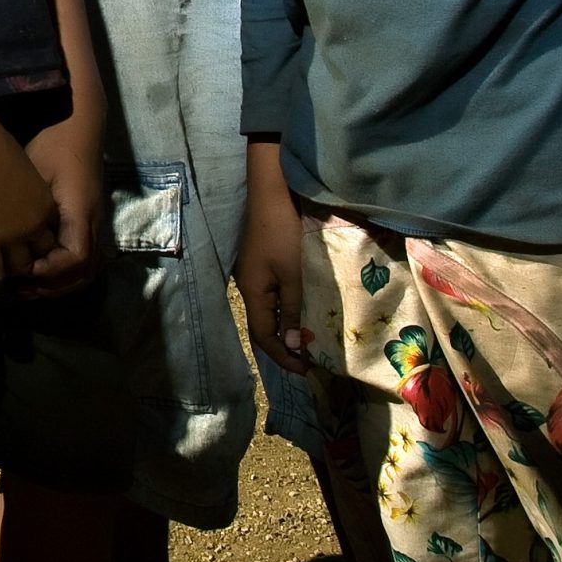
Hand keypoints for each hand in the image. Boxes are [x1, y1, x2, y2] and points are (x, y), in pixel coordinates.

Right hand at [0, 118, 58, 291]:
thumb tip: (17, 192)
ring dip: (13, 278)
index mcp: (45, 206)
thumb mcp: (23, 169)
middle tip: (24, 276)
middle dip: (34, 267)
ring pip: (19, 268)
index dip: (41, 246)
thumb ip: (25, 187)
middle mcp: (34, 226)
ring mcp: (12, 237)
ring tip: (7, 287)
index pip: (50, 236)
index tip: (32, 251)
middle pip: (39, 256)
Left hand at [22, 123, 101, 294]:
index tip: (24, 270)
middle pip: (83, 272)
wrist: (79, 129)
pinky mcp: (88, 223)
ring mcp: (94, 224)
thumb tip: (10, 240)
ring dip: (59, 282)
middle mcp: (93, 223)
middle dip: (53, 285)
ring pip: (86, 269)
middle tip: (22, 288)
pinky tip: (40, 270)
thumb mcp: (36, 173)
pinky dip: (63, 272)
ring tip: (29, 286)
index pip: (75, 257)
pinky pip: (83, 259)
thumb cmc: (54, 146)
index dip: (51, 270)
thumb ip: (28, 208)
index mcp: (80, 212)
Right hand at [235, 140, 312, 373]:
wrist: (273, 192)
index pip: (262, 336)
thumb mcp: (293, 275)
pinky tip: (304, 309)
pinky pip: (274, 295)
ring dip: (288, 327)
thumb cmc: (283, 233)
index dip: (283, 356)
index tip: (307, 370)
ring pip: (269, 310)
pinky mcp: (264, 262)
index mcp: (252, 292)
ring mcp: (254, 273)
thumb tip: (292, 347)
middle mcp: (249, 286)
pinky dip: (288, 309)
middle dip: (286, 346)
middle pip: (263, 325)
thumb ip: (292, 311)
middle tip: (312, 358)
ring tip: (311, 338)